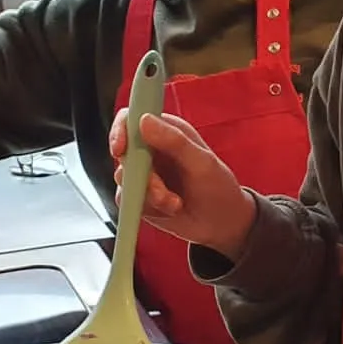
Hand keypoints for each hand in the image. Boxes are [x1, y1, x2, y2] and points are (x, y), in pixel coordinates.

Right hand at [109, 108, 255, 254]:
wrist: (221, 224)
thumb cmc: (218, 188)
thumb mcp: (202, 163)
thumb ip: (175, 141)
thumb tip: (144, 120)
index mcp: (167, 131)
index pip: (130, 119)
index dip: (120, 130)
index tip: (120, 149)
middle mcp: (151, 150)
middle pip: (123, 153)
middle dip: (141, 176)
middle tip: (162, 192)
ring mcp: (143, 173)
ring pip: (124, 179)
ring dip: (149, 195)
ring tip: (175, 203)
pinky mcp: (139, 195)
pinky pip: (126, 199)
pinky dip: (147, 208)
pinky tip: (169, 210)